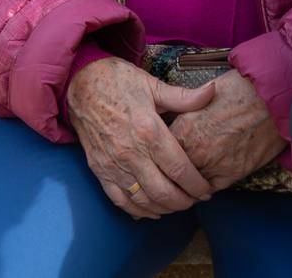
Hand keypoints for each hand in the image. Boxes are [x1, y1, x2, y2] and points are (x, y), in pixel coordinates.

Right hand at [66, 57, 215, 218]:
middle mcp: (131, 152)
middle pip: (163, 191)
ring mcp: (113, 164)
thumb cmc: (118, 81)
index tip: (207, 190)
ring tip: (178, 205)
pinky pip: (120, 199)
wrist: (80, 85)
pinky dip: (138, 210)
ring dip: (164, 208)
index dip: (196, 184)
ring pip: (143, 200)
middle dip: (184, 201)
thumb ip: (184, 96)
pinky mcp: (99, 169)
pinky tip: (152, 211)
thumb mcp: (153, 84)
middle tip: (196, 200)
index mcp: (149, 130)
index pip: (179, 168)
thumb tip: (211, 92)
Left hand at [167, 69, 284, 189]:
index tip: (160, 156)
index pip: (160, 151)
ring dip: (184, 186)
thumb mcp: (203, 96)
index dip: (160, 154)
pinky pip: (209, 190)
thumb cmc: (240, 90)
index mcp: (183, 129)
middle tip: (165, 175)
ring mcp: (212, 165)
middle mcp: (194, 150)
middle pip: (170, 173)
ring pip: (187, 187)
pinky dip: (203, 190)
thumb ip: (185, 113)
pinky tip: (200, 186)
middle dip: (167, 175)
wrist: (271, 100)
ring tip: (182, 183)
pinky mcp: (230, 175)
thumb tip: (174, 121)